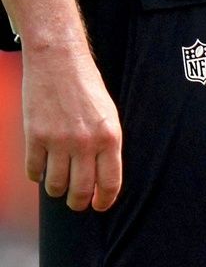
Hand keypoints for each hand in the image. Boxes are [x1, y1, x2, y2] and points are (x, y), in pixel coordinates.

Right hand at [22, 40, 121, 211]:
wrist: (58, 61)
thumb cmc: (87, 88)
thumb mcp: (109, 117)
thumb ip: (107, 146)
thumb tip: (102, 176)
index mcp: (110, 139)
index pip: (110, 182)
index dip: (104, 200)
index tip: (98, 206)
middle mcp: (86, 143)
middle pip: (82, 188)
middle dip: (79, 202)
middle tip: (77, 204)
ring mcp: (58, 140)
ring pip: (57, 183)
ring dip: (57, 191)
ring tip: (58, 190)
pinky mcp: (34, 135)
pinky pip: (34, 168)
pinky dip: (36, 176)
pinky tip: (39, 174)